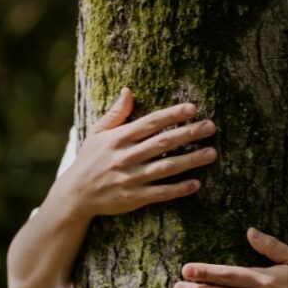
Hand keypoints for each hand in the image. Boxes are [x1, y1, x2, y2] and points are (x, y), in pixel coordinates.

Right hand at [52, 87, 217, 220]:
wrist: (74, 195)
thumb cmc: (89, 160)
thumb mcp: (97, 133)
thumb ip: (115, 114)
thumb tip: (128, 90)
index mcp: (118, 139)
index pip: (151, 123)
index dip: (172, 115)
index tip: (192, 108)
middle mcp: (126, 157)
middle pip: (163, 143)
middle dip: (189, 133)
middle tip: (211, 127)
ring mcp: (131, 178)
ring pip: (166, 167)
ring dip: (191, 160)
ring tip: (212, 153)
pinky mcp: (134, 198)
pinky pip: (161, 192)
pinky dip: (179, 188)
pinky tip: (196, 183)